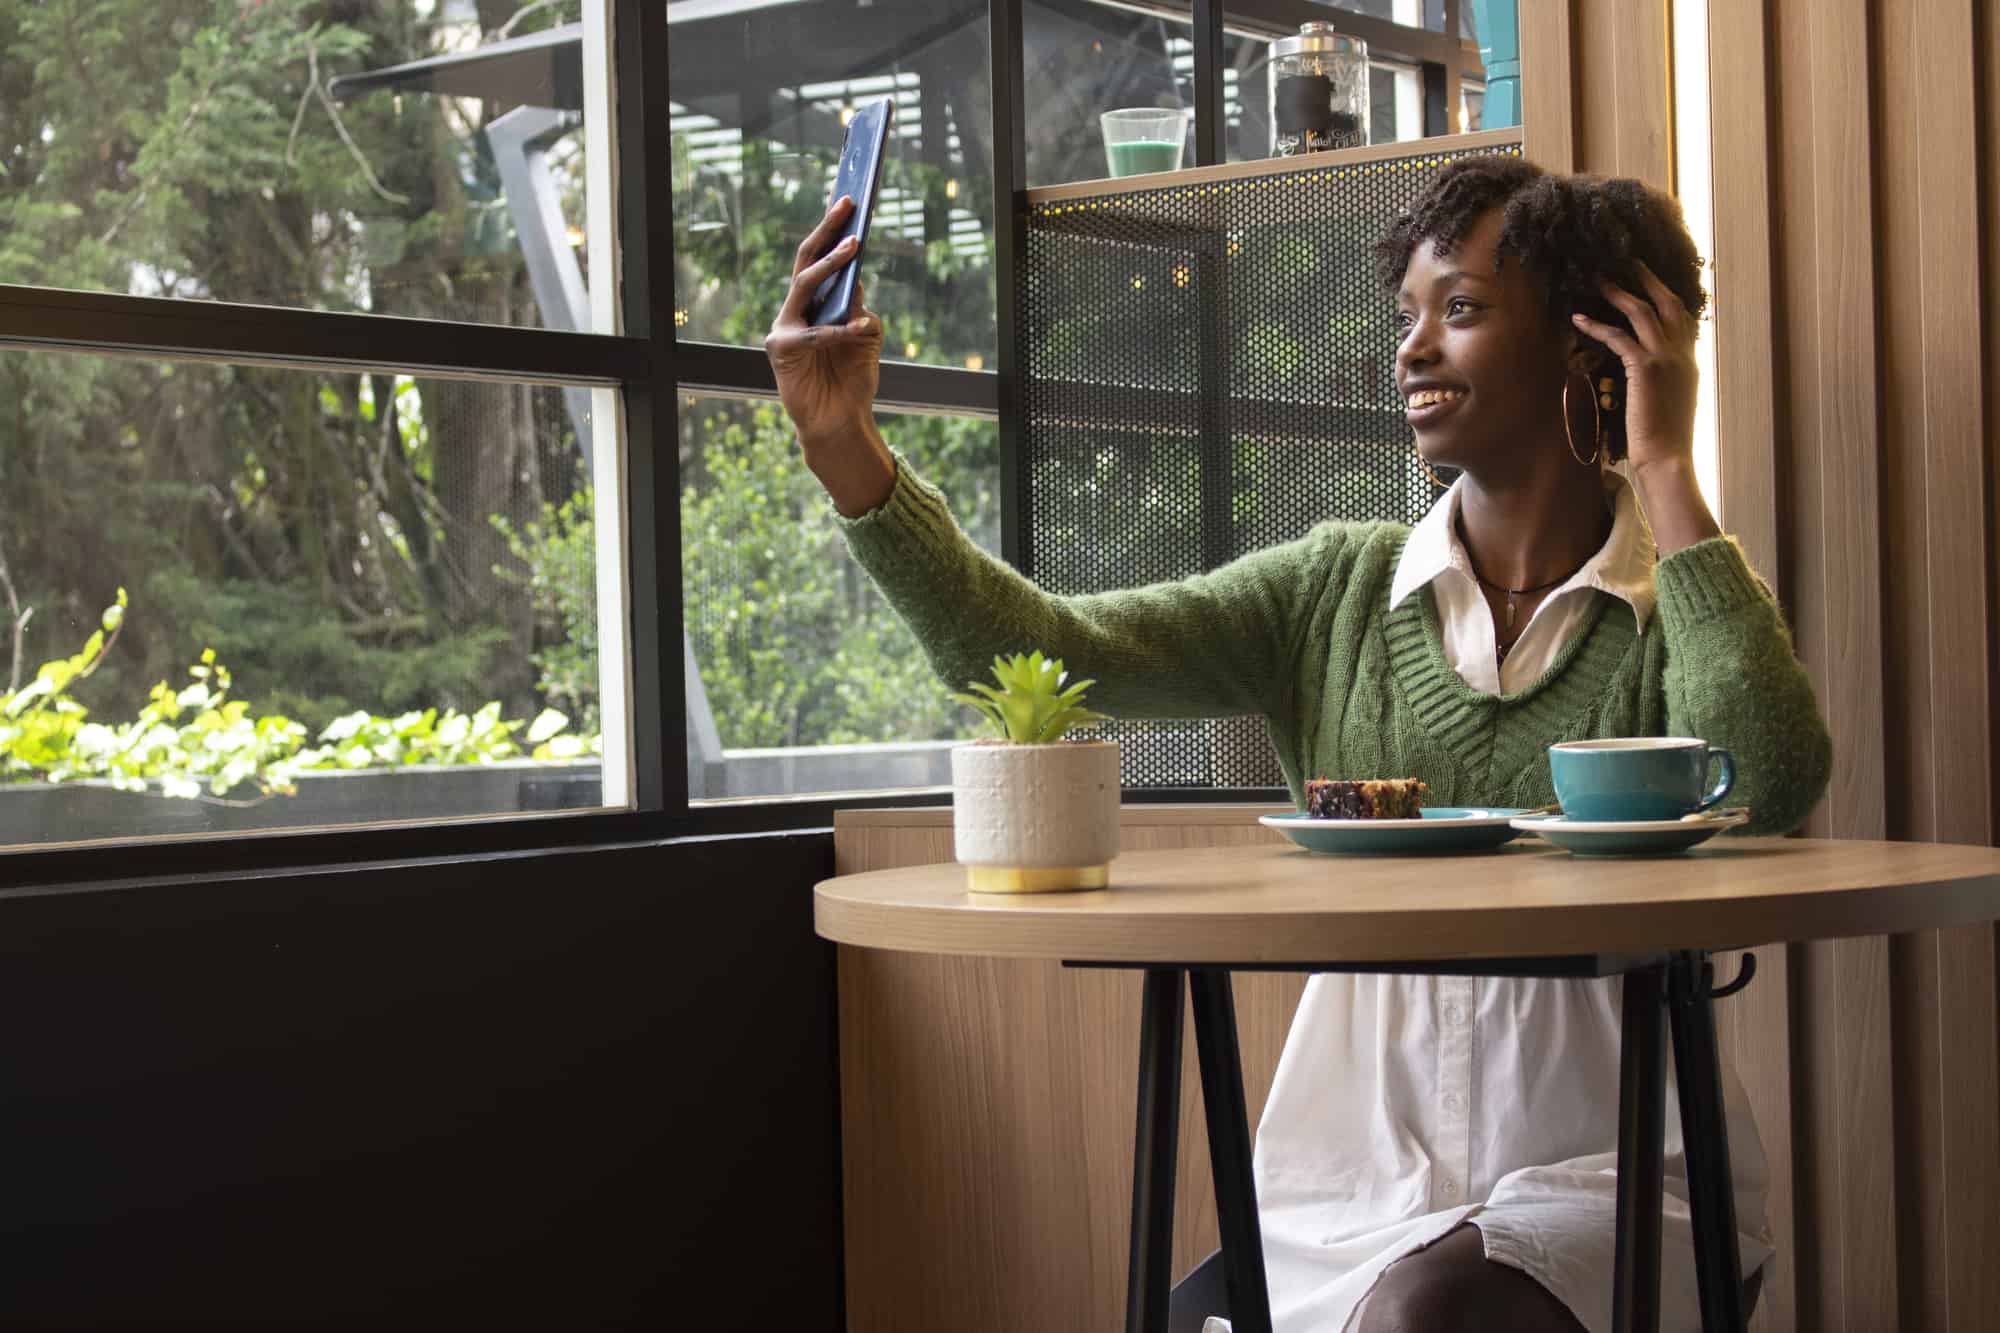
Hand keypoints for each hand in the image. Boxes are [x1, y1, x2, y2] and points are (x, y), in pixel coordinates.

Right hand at [764, 196, 884, 450]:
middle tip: (847, 205)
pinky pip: (816, 332)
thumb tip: (856, 281)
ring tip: (854, 246)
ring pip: (805, 284)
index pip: (818, 259)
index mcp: (813, 304)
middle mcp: (795, 310)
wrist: (839, 420)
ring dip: (831, 263)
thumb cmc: (852, 378)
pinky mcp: (782, 350)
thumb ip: (858, 308)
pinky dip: (840, 328)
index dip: (831, 230)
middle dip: (827, 231)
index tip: (849, 201)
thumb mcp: (865, 336)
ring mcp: (785, 328)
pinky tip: (859, 326)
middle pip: (806, 260)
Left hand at [1571, 263, 1717, 551]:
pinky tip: (1578, 319)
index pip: (1683, 317)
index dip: (1666, 295)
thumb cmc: (1663, 442)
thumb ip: (1661, 383)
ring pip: (1643, 311)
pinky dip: (1597, 325)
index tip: (1652, 280)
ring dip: (1619, 292)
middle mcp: (1683, 354)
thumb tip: (1645, 378)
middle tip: (1629, 260)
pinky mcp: (1646, 369)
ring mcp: (1667, 359)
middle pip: (1668, 302)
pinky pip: (1619, 336)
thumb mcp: (1668, 405)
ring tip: (1598, 279)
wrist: (1668, 461)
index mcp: (1690, 362)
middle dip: (1648, 278)